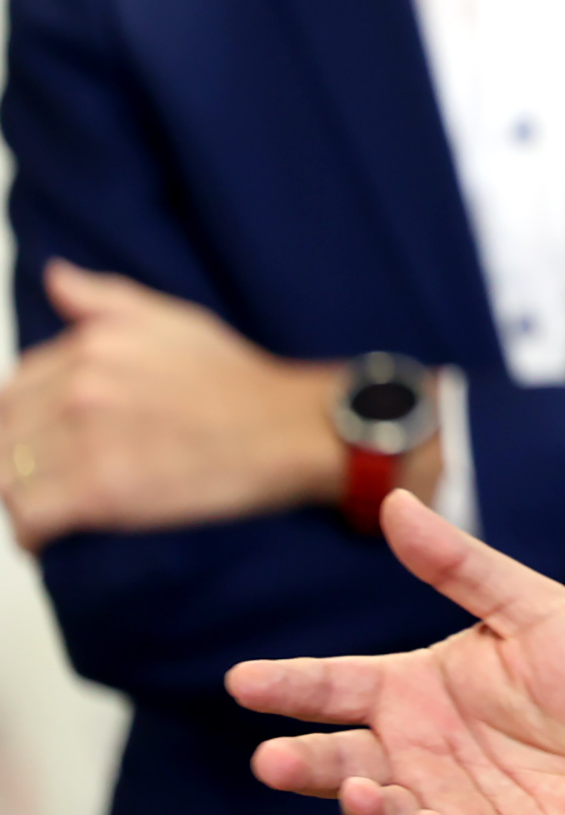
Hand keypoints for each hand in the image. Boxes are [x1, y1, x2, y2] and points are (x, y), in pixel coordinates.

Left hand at [0, 261, 368, 550]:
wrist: (287, 429)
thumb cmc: (239, 382)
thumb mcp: (175, 319)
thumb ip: (104, 298)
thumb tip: (56, 278)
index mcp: (91, 345)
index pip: (14, 390)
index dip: (25, 424)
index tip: (46, 444)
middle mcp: (80, 386)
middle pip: (4, 435)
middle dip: (20, 461)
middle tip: (53, 480)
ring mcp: (87, 438)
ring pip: (8, 478)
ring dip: (24, 498)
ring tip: (53, 508)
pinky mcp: (100, 491)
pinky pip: (30, 518)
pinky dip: (34, 533)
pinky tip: (52, 536)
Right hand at [228, 488, 564, 814]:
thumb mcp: (532, 607)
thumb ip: (460, 565)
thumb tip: (397, 505)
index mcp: (419, 690)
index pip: (336, 686)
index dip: (288, 684)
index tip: (244, 679)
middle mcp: (419, 749)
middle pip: (336, 759)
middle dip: (299, 763)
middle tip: (273, 759)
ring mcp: (444, 800)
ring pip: (375, 813)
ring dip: (360, 805)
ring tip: (363, 788)